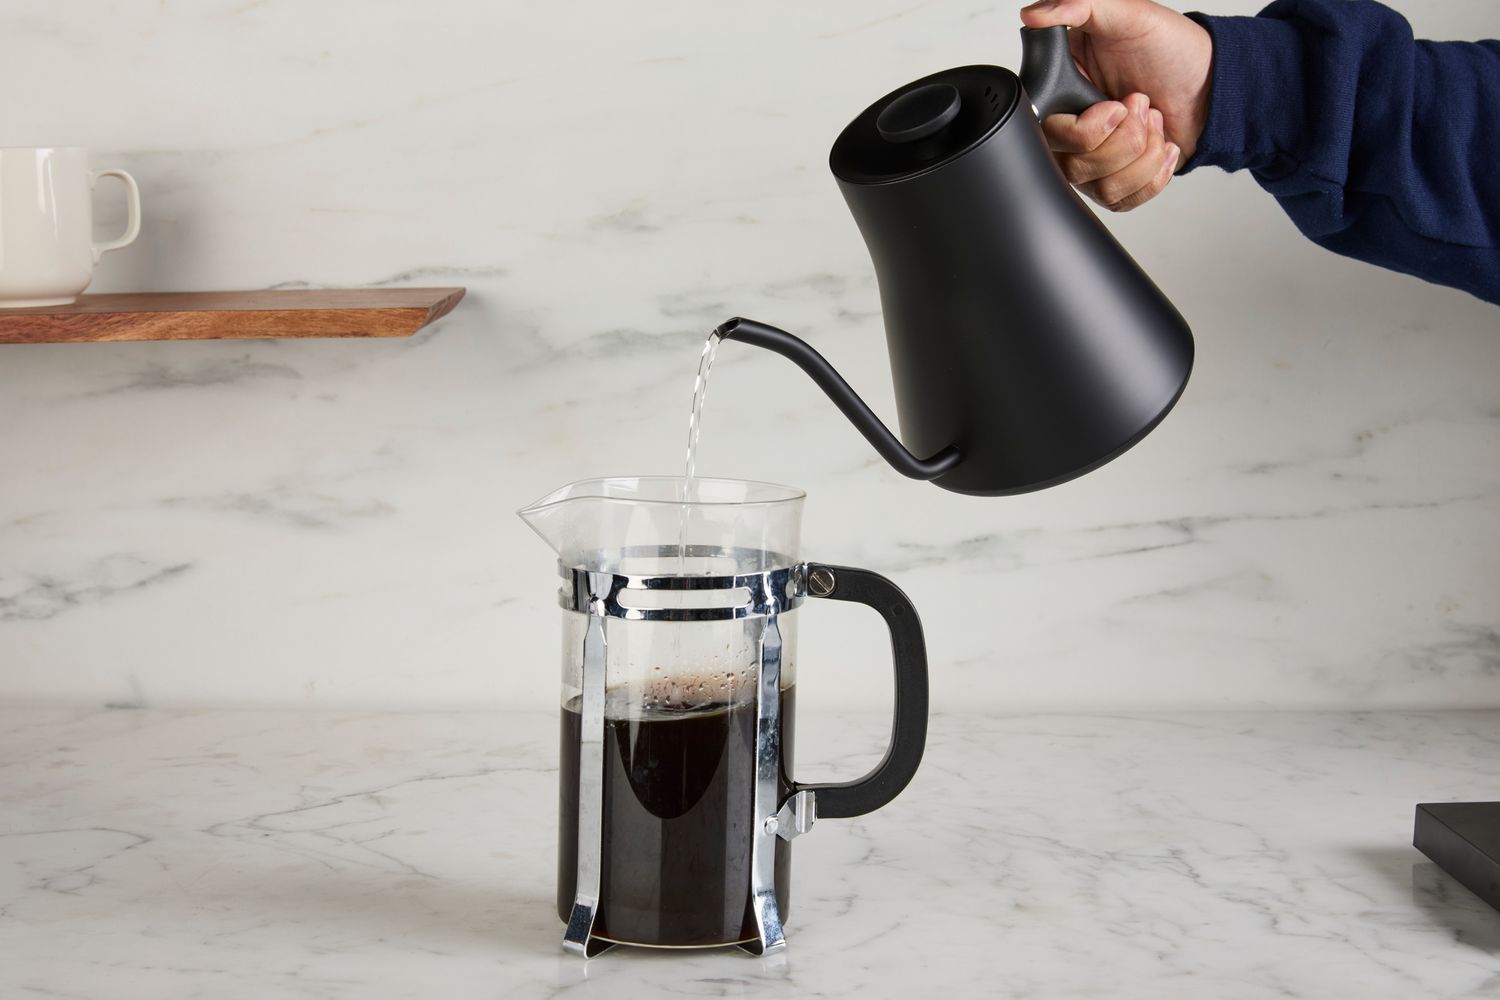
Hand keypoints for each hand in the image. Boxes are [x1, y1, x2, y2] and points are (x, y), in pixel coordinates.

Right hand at [1020, 0, 1212, 210]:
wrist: (1212, 81)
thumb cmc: (1170, 48)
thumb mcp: (1126, 14)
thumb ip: (1078, 6)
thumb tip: (1035, 14)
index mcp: (1062, 93)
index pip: (1048, 135)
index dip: (1083, 131)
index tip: (1115, 106)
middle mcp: (1072, 131)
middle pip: (1074, 167)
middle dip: (1124, 139)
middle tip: (1142, 104)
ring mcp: (1094, 161)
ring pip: (1101, 188)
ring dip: (1143, 155)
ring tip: (1155, 122)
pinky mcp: (1118, 182)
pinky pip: (1124, 201)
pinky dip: (1153, 176)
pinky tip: (1162, 146)